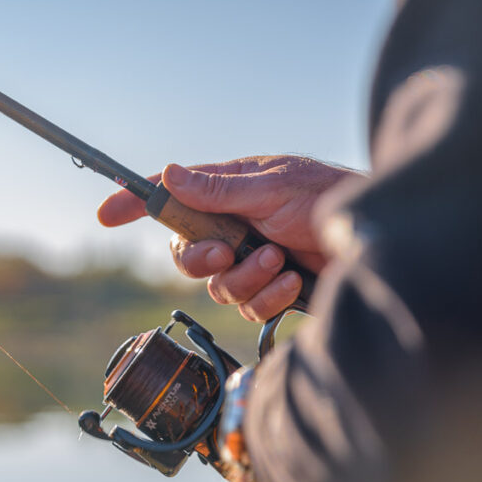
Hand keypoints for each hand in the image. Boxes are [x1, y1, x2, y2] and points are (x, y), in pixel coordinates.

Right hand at [97, 156, 361, 320]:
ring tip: (280, 258)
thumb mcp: (273, 188)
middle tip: (226, 252)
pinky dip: (269, 295)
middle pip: (185, 255)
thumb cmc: (330, 199)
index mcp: (229, 193)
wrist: (375, 242)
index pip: (171, 196)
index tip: (106, 215)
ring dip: (247, 276)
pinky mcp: (270, 291)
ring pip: (216, 287)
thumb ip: (219, 188)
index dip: (136, 205)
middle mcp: (233, 227)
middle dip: (201, 259)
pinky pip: (246, 307)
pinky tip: (293, 279)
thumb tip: (171, 175)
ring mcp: (251, 261)